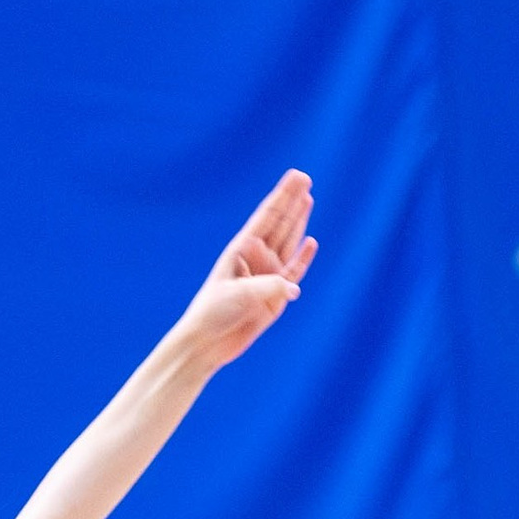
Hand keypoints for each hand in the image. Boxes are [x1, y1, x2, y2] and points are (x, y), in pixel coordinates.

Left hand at [174, 169, 316, 369]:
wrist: (208, 343)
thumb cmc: (214, 313)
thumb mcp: (240, 296)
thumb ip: (268, 287)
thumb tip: (293, 288)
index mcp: (241, 250)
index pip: (267, 216)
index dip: (283, 195)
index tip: (297, 175)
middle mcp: (256, 259)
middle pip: (280, 224)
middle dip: (292, 201)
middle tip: (305, 179)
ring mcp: (266, 276)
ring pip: (287, 242)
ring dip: (298, 222)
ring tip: (308, 199)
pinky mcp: (275, 297)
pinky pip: (294, 272)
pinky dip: (303, 257)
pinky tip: (310, 242)